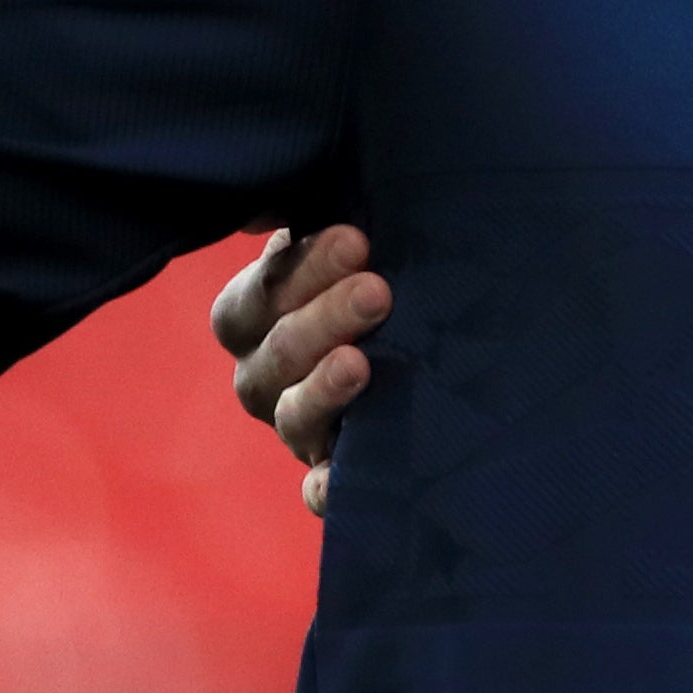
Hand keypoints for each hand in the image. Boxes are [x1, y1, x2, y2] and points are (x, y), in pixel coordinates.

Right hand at [214, 224, 387, 516]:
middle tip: (377, 291)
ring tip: (360, 363)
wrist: (436, 347)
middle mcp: (268, 377)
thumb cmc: (376, 279)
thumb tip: (269, 202)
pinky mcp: (336, 471)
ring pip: (292, 416)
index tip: (356, 240)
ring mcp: (299, 427)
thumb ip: (307, 210)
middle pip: (275, 354)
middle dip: (322, 320)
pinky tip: (337, 479)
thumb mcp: (347, 245)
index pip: (256, 297)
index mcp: (258, 319)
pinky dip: (326, 487)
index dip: (299, 270)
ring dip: (322, 389)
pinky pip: (320, 489)